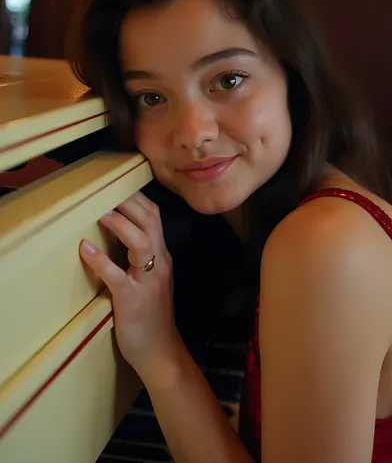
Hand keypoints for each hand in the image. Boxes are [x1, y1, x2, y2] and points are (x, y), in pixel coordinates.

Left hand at [79, 192, 181, 379]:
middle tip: (105, 188)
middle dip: (128, 201)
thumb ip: (141, 257)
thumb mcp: (152, 280)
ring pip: (140, 240)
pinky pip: (116, 274)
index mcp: (162, 257)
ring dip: (118, 222)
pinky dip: (100, 259)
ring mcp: (148, 280)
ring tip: (99, 210)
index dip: (136, 198)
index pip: (154, 217)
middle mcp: (159, 262)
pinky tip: (85, 248)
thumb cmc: (153, 316)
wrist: (161, 351)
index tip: (116, 185)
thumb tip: (118, 235)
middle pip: (150, 220)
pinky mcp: (133, 298)